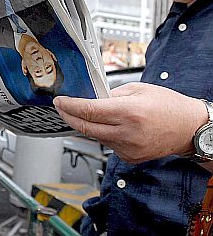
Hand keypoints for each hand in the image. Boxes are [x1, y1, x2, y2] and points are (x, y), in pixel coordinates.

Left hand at [53, 82, 207, 162]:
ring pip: (94, 136)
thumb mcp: (138, 89)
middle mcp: (127, 133)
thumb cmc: (168, 105)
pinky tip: (106, 125)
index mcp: (129, 112)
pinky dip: (101, 134)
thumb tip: (90, 97)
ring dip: (84, 125)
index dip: (69, 106)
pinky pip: (106, 144)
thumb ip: (110, 94)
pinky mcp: (129, 157)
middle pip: (85, 128)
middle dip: (68, 116)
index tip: (59, 101)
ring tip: (84, 112)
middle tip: (61, 107)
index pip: (88, 111)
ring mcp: (128, 148)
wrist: (189, 128)